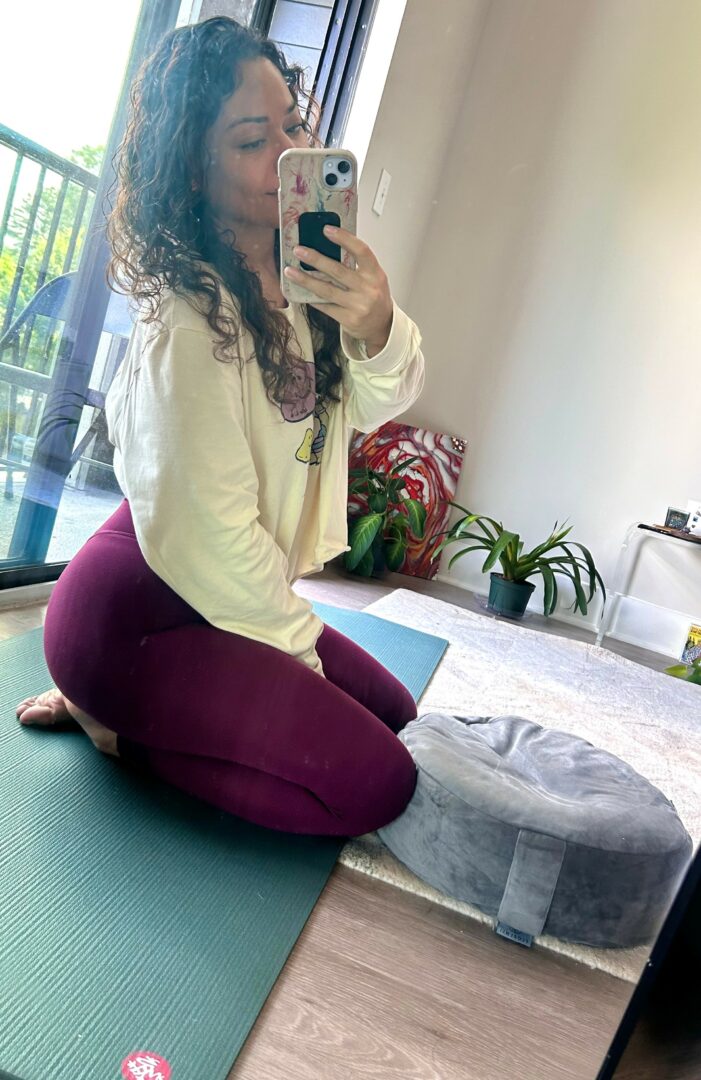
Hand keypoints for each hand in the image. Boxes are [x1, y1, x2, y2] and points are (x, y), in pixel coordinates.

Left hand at [283, 225, 392, 355]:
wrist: (382, 325)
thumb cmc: (374, 296)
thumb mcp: (373, 277)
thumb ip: (357, 264)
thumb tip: (328, 246)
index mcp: (375, 273)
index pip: (361, 251)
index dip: (344, 238)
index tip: (326, 229)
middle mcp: (368, 289)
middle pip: (338, 271)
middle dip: (315, 259)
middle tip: (298, 250)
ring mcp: (358, 306)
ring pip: (327, 290)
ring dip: (306, 280)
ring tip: (290, 271)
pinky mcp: (348, 320)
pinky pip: (325, 307)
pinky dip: (311, 298)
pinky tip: (300, 291)